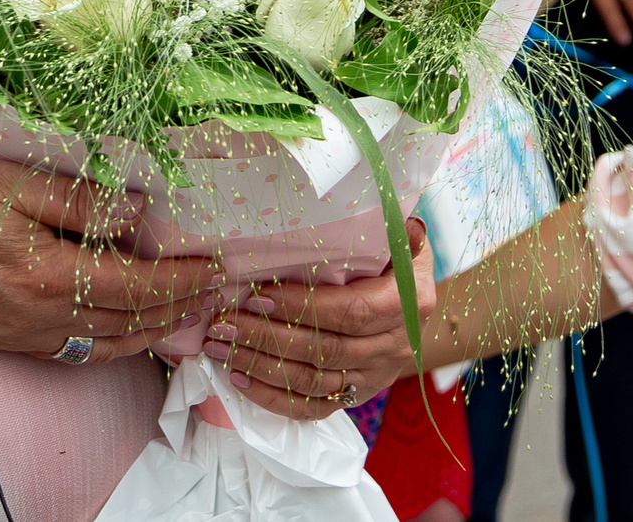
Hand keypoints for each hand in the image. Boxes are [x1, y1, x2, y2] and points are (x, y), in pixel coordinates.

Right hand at [0, 156, 230, 364]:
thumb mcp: (10, 182)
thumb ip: (78, 200)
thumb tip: (137, 213)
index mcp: (50, 277)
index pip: (139, 287)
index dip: (183, 279)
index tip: (217, 266)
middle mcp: (45, 318)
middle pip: (132, 322)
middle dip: (181, 307)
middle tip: (217, 291)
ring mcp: (28, 335)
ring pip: (110, 344)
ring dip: (156, 329)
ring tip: (187, 311)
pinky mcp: (12, 339)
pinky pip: (80, 352)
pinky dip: (117, 343)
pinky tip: (128, 329)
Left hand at [206, 218, 436, 420]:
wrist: (412, 303)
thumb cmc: (397, 260)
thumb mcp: (402, 238)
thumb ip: (398, 234)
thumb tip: (408, 226)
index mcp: (408, 305)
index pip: (350, 313)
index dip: (302, 307)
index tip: (258, 296)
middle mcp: (394, 347)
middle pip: (325, 350)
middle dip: (268, 337)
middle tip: (224, 323)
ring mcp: (374, 377)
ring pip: (312, 381)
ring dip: (261, 365)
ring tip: (220, 347)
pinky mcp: (354, 396)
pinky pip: (311, 408)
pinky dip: (272, 397)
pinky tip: (239, 378)